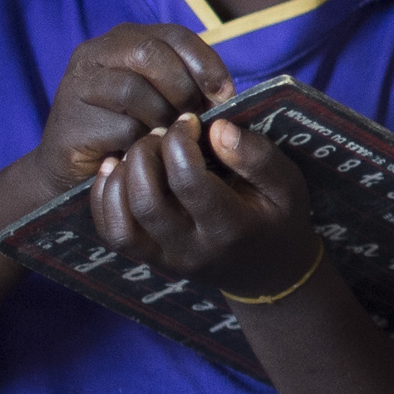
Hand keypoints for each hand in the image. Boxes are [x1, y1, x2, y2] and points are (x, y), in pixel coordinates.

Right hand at [41, 25, 233, 190]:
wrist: (79, 170)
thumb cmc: (132, 131)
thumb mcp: (165, 101)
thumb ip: (191, 88)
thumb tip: (225, 95)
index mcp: (125, 40)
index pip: (175, 35)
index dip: (205, 62)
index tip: (225, 94)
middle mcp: (95, 53)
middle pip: (150, 54)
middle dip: (183, 88)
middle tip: (193, 118)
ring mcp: (77, 84)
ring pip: (133, 90)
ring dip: (162, 118)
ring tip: (167, 136)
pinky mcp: (71, 120)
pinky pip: (121, 127)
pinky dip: (142, 142)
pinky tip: (144, 150)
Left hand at [90, 112, 321, 297]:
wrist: (267, 272)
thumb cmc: (278, 219)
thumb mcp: (289, 185)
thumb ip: (257, 156)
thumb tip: (217, 127)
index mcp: (230, 229)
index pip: (189, 183)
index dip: (180, 143)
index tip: (189, 121)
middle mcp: (192, 249)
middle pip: (147, 201)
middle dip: (145, 155)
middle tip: (159, 133)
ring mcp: (166, 258)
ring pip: (121, 223)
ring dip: (120, 177)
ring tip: (138, 152)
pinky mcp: (150, 259)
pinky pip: (112, 233)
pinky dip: (104, 198)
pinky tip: (115, 170)